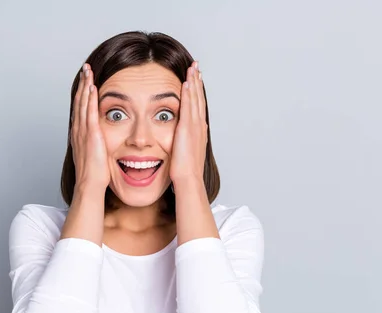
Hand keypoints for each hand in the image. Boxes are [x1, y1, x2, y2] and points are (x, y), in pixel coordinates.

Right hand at [71, 63, 109, 190]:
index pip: (81, 108)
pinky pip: (89, 113)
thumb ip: (97, 144)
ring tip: (87, 71)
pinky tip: (91, 87)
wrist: (90, 185)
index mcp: (80, 134)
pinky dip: (89, 99)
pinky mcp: (91, 135)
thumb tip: (102, 140)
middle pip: (79, 101)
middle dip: (82, 83)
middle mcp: (78, 130)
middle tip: (85, 68)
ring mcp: (83, 132)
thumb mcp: (95, 154)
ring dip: (84, 86)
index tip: (86, 80)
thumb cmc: (95, 174)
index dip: (82, 93)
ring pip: (82, 103)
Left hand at [169, 61, 207, 183]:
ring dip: (193, 82)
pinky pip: (188, 107)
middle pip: (199, 98)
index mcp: (198, 130)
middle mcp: (199, 125)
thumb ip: (185, 141)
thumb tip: (182, 137)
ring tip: (192, 68)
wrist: (188, 178)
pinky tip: (186, 83)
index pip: (197, 105)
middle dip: (197, 81)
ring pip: (195, 99)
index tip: (195, 78)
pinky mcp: (187, 129)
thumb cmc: (185, 170)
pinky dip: (188, 94)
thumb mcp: (186, 151)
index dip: (197, 91)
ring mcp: (195, 126)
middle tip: (196, 66)